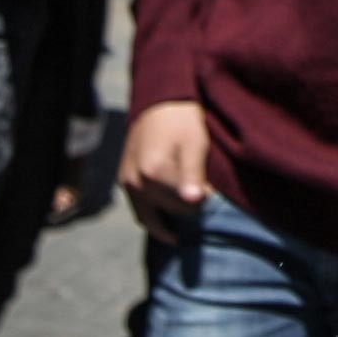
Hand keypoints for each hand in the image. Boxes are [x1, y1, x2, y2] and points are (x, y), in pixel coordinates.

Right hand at [121, 99, 217, 233]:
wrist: (160, 103)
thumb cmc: (182, 122)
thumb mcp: (194, 145)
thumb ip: (193, 174)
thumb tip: (194, 201)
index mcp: (153, 173)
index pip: (185, 205)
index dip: (203, 201)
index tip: (214, 191)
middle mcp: (135, 181)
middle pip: (169, 211)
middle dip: (187, 208)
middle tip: (203, 199)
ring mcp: (126, 183)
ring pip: (148, 218)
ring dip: (167, 223)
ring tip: (182, 233)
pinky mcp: (123, 181)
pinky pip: (138, 211)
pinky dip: (152, 219)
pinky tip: (167, 226)